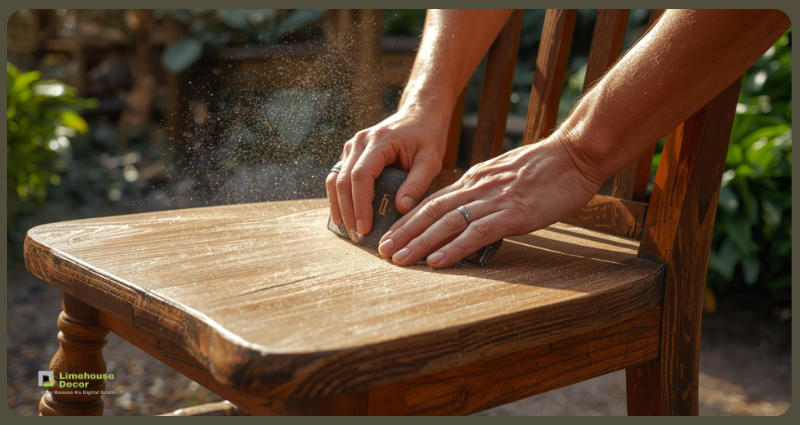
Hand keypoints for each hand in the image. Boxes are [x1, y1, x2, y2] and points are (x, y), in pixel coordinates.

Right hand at [326, 103, 449, 242]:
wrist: (420, 112)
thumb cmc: (427, 135)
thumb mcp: (431, 159)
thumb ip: (417, 183)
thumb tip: (401, 208)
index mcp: (379, 141)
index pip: (361, 175)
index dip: (360, 204)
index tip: (365, 227)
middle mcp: (360, 142)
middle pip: (343, 179)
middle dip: (347, 210)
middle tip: (356, 235)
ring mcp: (353, 146)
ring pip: (335, 178)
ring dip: (339, 205)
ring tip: (348, 229)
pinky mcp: (352, 153)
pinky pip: (339, 176)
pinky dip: (339, 197)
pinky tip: (345, 215)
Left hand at [376, 135, 602, 267]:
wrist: (576, 154)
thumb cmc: (547, 168)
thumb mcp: (506, 176)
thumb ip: (486, 191)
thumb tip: (470, 210)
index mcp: (475, 180)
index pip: (433, 202)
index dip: (409, 220)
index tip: (390, 236)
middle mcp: (477, 188)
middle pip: (431, 212)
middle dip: (404, 233)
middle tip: (382, 252)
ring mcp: (494, 201)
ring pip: (447, 223)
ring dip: (419, 243)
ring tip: (399, 260)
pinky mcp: (513, 214)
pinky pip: (476, 233)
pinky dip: (454, 248)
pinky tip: (437, 261)